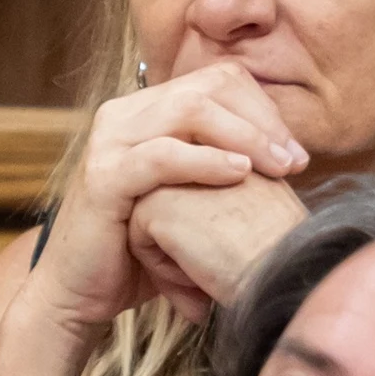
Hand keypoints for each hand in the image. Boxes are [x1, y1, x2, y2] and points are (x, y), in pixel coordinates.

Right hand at [20, 63, 309, 335]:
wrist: (79, 295)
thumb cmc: (140, 251)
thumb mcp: (188, 199)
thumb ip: (223, 168)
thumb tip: (289, 158)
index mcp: (145, 111)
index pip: (218, 80)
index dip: (263, 109)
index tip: (295, 154)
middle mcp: (124, 115)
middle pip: (209, 86)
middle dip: (262, 120)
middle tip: (295, 161)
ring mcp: (110, 141)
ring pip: (190, 110)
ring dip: (245, 135)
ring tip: (278, 167)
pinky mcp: (104, 177)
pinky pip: (164, 155)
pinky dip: (208, 161)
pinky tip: (240, 173)